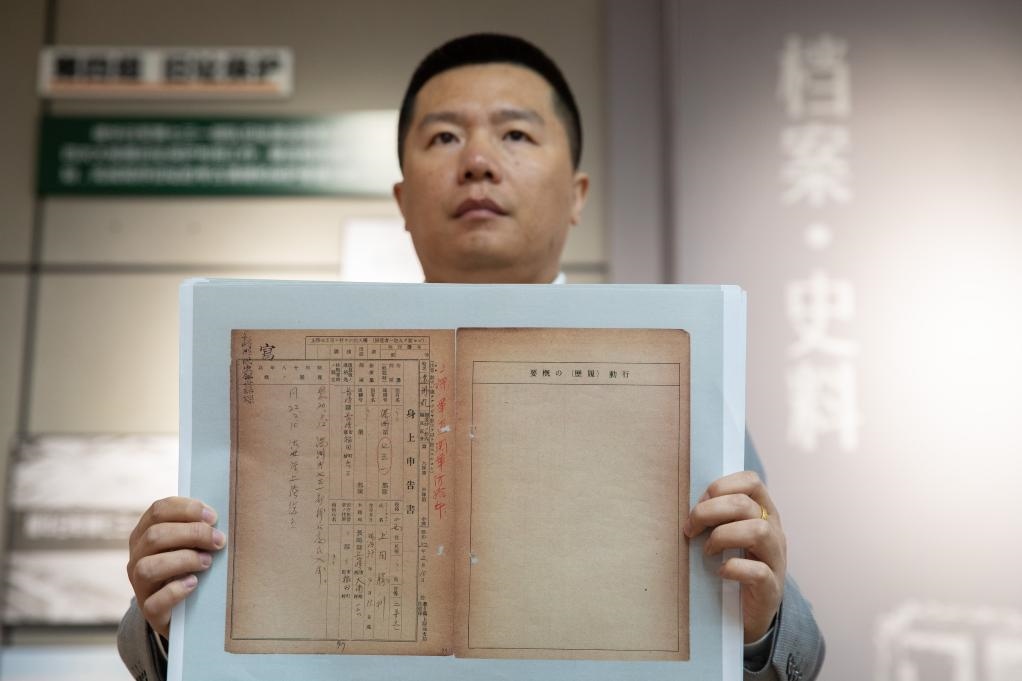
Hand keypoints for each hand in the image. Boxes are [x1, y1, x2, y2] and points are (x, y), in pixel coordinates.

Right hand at [127, 496, 224, 638]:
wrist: (182, 611)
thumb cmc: (190, 566)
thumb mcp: (189, 544)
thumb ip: (197, 528)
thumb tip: (218, 518)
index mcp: (146, 533)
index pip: (158, 510)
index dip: (187, 509)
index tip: (213, 517)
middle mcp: (137, 557)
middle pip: (155, 536)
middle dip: (192, 534)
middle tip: (218, 540)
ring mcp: (140, 585)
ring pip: (148, 567)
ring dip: (183, 560)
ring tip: (207, 562)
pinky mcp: (149, 611)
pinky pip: (155, 602)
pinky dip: (175, 590)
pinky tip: (194, 583)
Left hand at [683, 471, 785, 641]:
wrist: (747, 613)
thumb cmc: (732, 565)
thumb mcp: (727, 535)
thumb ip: (716, 516)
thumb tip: (688, 505)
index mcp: (763, 512)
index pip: (751, 481)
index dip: (721, 486)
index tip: (699, 503)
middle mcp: (774, 531)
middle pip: (745, 504)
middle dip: (709, 512)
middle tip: (691, 529)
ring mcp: (776, 559)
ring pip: (758, 530)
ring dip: (723, 536)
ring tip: (707, 551)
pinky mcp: (772, 587)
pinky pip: (758, 571)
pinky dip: (734, 568)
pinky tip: (721, 572)